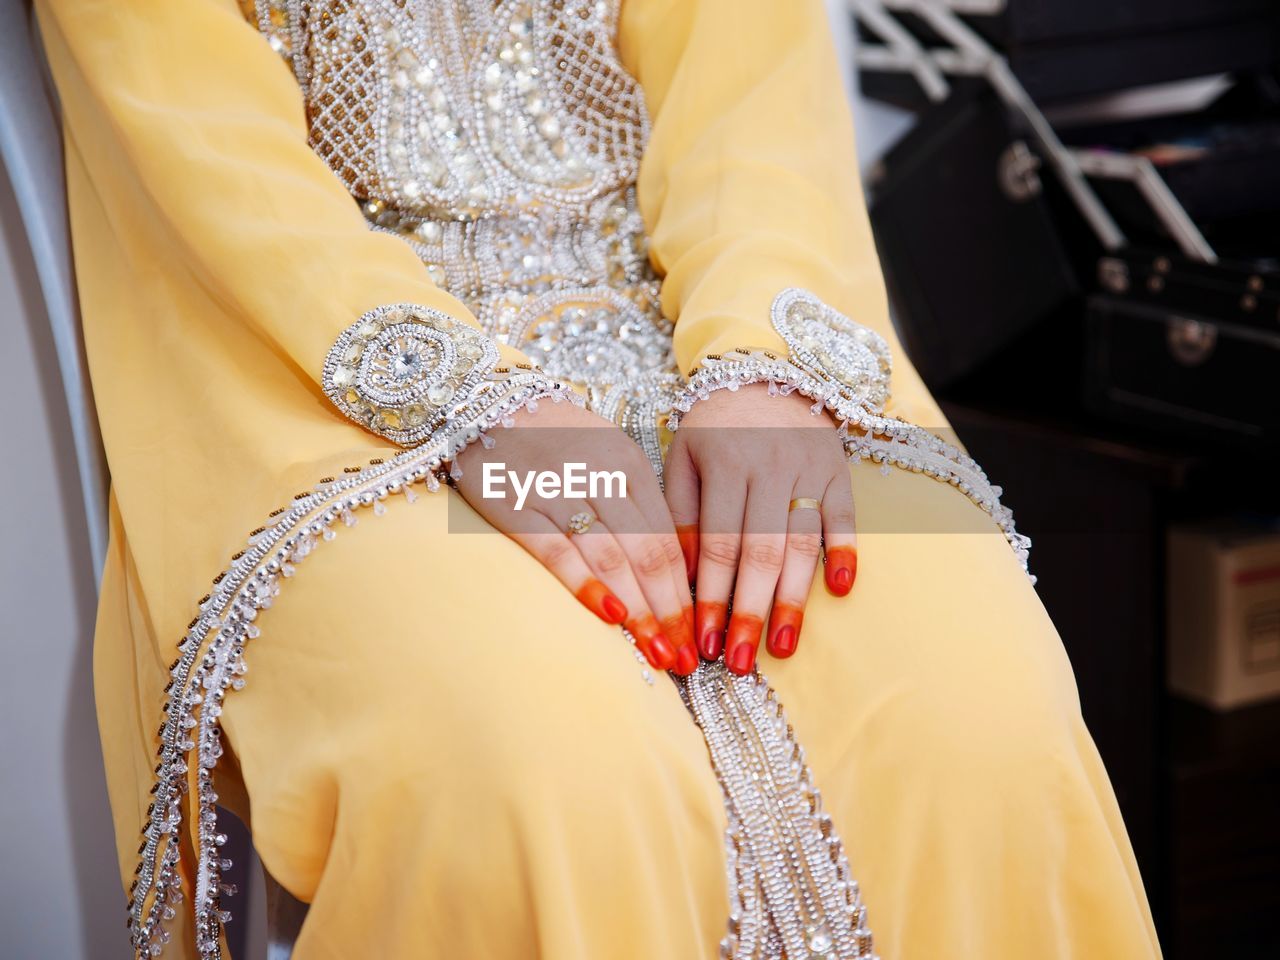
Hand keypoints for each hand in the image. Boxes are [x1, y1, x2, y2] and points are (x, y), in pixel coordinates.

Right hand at [454, 399, 696, 673]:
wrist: (487, 402)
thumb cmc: (554, 439)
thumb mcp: (606, 458)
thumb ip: (636, 508)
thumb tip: (670, 573)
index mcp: (630, 466)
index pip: (669, 540)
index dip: (686, 594)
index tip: (696, 635)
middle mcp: (601, 475)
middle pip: (648, 555)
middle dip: (670, 612)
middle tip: (684, 660)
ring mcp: (559, 489)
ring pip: (611, 557)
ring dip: (638, 610)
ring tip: (656, 653)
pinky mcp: (517, 505)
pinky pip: (558, 551)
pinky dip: (586, 584)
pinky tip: (608, 616)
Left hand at [664, 384, 857, 674]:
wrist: (768, 370)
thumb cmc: (714, 426)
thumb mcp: (683, 459)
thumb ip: (681, 516)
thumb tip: (686, 582)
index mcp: (724, 464)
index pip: (718, 544)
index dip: (711, 598)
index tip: (702, 641)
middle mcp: (770, 467)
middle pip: (761, 553)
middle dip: (749, 612)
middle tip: (740, 661)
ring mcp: (810, 469)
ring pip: (802, 544)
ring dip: (792, 600)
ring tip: (781, 646)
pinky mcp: (839, 472)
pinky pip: (846, 517)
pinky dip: (845, 552)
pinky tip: (840, 589)